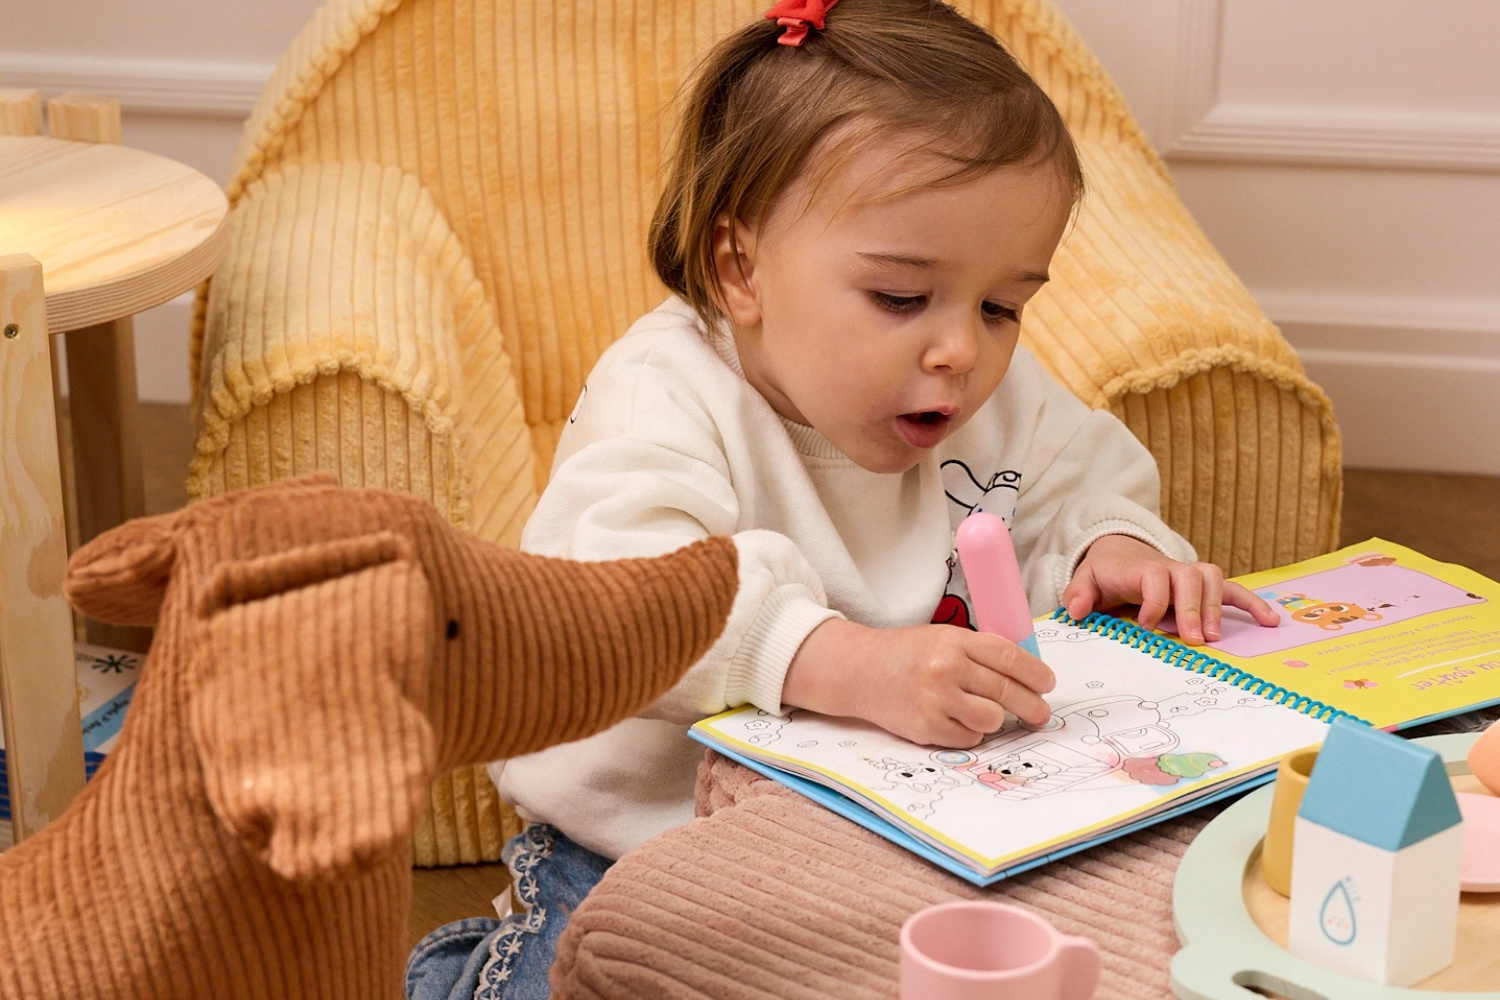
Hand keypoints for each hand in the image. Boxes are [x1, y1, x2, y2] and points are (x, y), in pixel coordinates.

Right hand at [782, 618, 1054, 747]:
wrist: (857, 671)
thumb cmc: (906, 654)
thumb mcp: (942, 638)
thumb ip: (979, 653)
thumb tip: (1027, 677)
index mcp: (953, 640)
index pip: (1008, 657)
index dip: (1035, 673)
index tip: (1047, 684)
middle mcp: (945, 668)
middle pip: (1006, 691)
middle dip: (1031, 706)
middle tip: (1041, 714)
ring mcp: (935, 700)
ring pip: (991, 719)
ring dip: (996, 719)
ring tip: (989, 714)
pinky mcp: (925, 728)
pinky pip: (968, 738)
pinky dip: (971, 732)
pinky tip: (959, 721)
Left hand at [1060, 534, 1278, 644]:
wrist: (1120, 554)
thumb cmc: (1106, 573)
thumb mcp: (1085, 580)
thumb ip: (1077, 594)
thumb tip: (1074, 611)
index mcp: (1142, 567)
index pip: (1155, 577)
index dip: (1154, 601)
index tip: (1146, 626)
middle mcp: (1170, 567)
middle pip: (1189, 578)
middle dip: (1193, 608)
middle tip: (1194, 639)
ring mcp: (1190, 575)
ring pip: (1213, 580)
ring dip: (1218, 608)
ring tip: (1216, 638)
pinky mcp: (1204, 586)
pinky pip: (1233, 590)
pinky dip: (1253, 603)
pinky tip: (1270, 622)